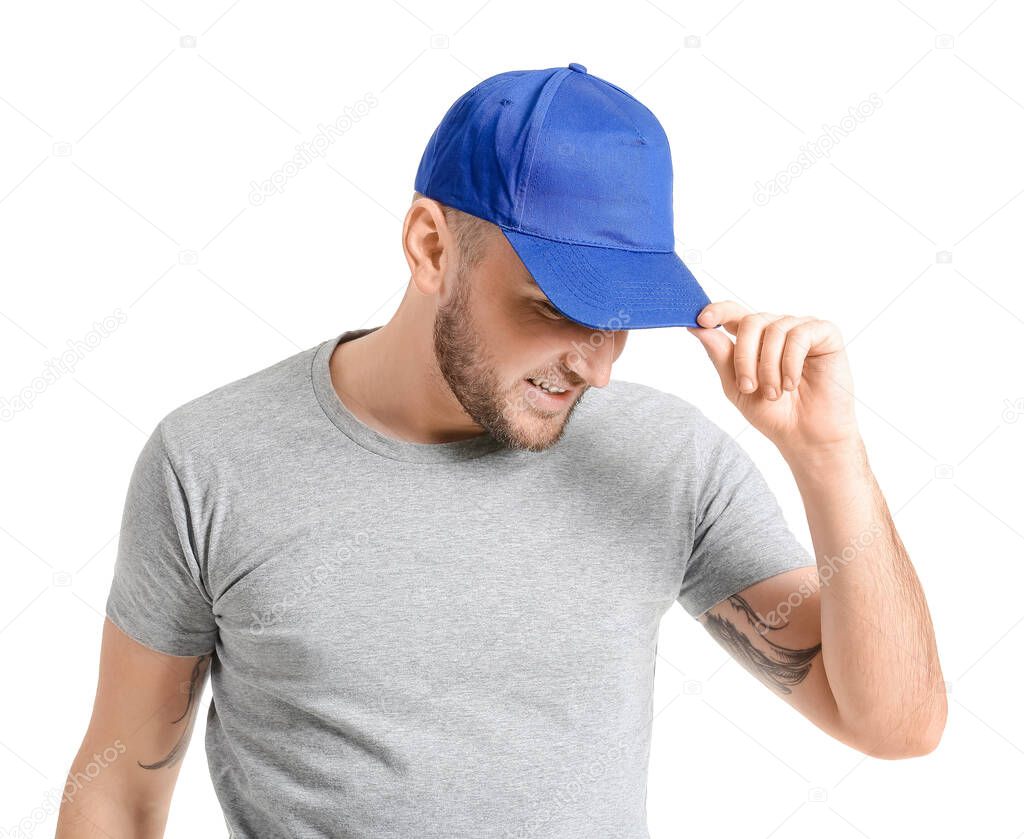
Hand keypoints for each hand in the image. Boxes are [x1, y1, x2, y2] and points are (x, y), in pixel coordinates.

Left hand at [687, 301, 859, 457]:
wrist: (805, 435)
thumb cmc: (773, 413)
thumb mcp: (737, 386)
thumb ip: (721, 356)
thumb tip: (699, 328)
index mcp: (754, 339)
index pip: (734, 313)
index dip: (718, 311)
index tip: (702, 320)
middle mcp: (778, 328)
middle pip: (751, 321)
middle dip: (744, 357)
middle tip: (748, 387)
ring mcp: (802, 329)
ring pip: (774, 330)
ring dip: (769, 367)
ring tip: (774, 393)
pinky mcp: (825, 334)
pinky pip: (800, 335)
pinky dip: (791, 362)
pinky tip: (792, 384)